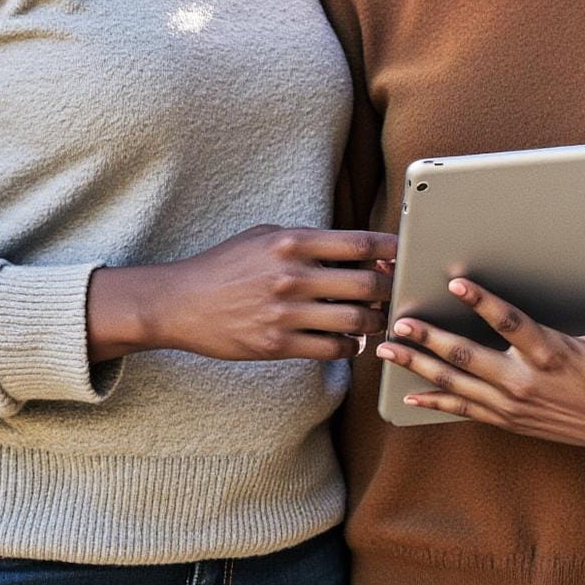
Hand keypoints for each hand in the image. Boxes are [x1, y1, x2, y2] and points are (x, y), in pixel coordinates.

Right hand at [89, 226, 398, 363]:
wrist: (181, 302)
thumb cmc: (226, 265)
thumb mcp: (265, 235)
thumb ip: (309, 240)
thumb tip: (355, 249)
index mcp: (292, 241)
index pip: (359, 242)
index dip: (391, 248)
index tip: (404, 252)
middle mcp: (292, 276)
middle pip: (367, 284)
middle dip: (389, 289)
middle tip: (394, 291)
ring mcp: (286, 313)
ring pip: (355, 320)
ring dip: (374, 320)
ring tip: (375, 318)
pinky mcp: (278, 345)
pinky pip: (333, 349)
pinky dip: (350, 345)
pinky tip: (350, 339)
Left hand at [377, 249, 584, 459]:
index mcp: (556, 354)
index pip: (512, 324)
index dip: (483, 303)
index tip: (456, 283)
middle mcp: (529, 382)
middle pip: (469, 358)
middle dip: (429, 338)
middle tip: (399, 320)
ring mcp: (516, 406)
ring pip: (458, 386)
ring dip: (420, 367)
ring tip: (387, 349)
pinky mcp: (513, 421)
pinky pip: (466, 412)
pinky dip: (436, 402)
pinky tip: (410, 395)